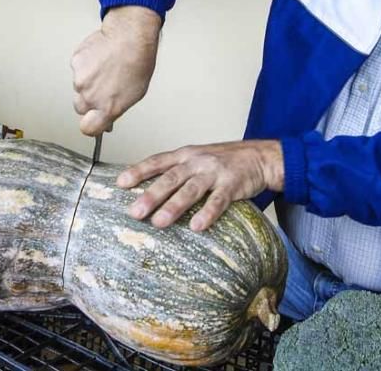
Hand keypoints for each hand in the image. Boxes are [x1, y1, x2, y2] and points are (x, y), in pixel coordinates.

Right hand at [71, 6, 161, 134]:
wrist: (129, 37)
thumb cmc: (137, 63)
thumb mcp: (134, 95)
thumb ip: (115, 110)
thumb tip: (107, 120)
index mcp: (106, 108)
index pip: (88, 128)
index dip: (90, 125)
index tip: (94, 122)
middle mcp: (90, 96)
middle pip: (80, 107)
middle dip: (89, 102)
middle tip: (103, 88)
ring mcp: (80, 78)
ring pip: (79, 86)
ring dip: (88, 81)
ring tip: (105, 68)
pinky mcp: (75, 62)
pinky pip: (77, 69)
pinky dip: (86, 65)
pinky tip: (100, 58)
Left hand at [117, 140, 284, 230]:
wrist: (260, 156)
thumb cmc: (223, 161)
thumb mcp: (197, 159)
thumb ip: (176, 171)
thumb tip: (147, 190)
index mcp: (185, 155)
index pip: (158, 161)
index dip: (139, 171)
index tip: (120, 183)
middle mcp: (197, 161)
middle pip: (171, 178)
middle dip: (151, 195)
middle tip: (135, 212)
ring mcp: (214, 172)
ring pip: (191, 189)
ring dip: (174, 206)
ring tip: (160, 222)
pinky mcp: (232, 185)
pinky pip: (218, 201)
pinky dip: (208, 213)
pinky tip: (197, 226)